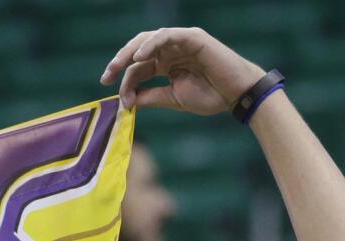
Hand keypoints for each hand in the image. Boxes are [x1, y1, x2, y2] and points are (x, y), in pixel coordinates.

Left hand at [100, 28, 263, 113]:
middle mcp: (170, 50)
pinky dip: (151, 44)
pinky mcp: (192, 37)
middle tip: (107, 77)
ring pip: (148, 40)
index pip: (138, 68)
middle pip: (138, 50)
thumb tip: (126, 100)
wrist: (237, 95)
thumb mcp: (173, 99)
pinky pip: (166, 36)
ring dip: (130, 52)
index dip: (124, 80)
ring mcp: (180, 41)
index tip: (117, 99)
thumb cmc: (211, 96)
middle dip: (120, 62)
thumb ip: (151, 97)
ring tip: (119, 66)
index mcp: (165, 63)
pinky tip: (139, 58)